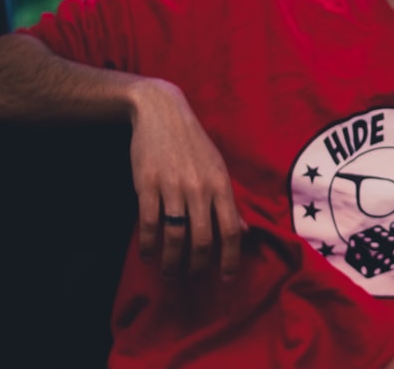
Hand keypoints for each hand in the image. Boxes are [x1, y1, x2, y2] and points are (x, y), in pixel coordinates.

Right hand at [128, 78, 241, 277]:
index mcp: (221, 185)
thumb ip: (229, 202)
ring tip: (169, 273)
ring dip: (172, 261)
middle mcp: (200, 188)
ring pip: (175, 236)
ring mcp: (173, 187)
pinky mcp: (147, 185)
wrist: (161, 113)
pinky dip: (148, 244)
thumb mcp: (218, 169)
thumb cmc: (194, 144)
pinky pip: (149, 223)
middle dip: (200, 266)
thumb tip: (246, 232)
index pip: (232, 230)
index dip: (230, 258)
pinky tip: (148, 255)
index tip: (227, 278)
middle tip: (194, 279)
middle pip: (204, 239)